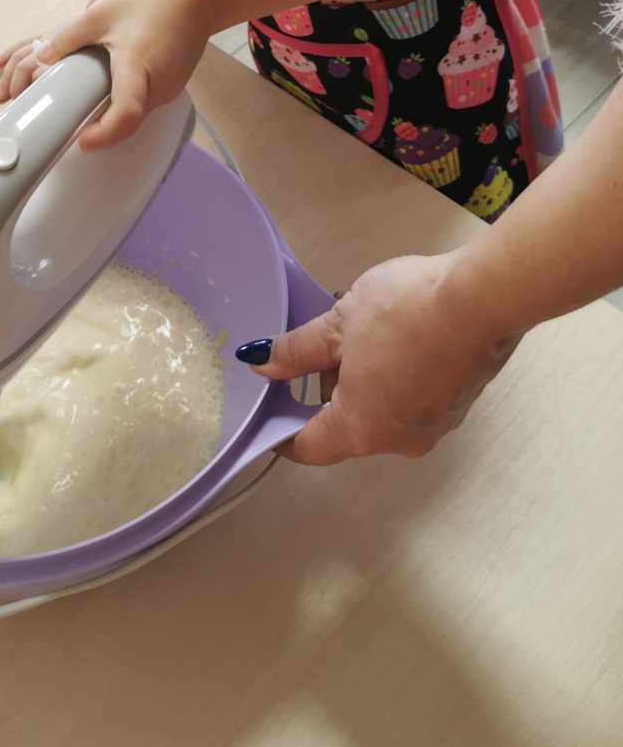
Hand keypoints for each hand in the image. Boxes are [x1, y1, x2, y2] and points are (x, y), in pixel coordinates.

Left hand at [0, 0, 212, 148]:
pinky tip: (112, 83)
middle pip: (128, 121)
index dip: (102, 135)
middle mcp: (159, 86)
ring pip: (136, 112)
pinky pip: (145, 101)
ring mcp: (170, 89)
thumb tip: (40, 59)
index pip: (124, 116)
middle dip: (100, 126)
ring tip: (87, 99)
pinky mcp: (173, 85)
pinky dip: (126, 99)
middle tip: (72, 120)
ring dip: (112, 112)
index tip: (81, 141)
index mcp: (138, 67)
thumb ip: (67, 37)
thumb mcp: (100, 12)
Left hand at [239, 251, 519, 464]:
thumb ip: (297, 350)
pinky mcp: (459, 404)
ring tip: (365, 328)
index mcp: (360, 430)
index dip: (283, 428)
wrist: (482, 299)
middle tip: (322, 341)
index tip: (272, 403)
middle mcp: (398, 441)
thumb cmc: (404, 312)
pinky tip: (403, 334)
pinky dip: (399, 375)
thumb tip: (263, 364)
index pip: (308, 447)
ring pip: (383, 409)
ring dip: (366, 377)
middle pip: (347, 425)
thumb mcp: (339, 323)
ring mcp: (435, 425)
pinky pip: (414, 397)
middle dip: (330, 387)